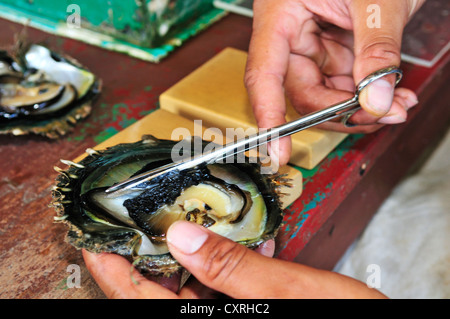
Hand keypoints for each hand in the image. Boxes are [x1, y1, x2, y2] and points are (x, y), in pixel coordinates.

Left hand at [83, 221, 386, 297]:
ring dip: (188, 249)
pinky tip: (230, 236)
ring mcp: (231, 312)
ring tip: (180, 214)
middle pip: (160, 288)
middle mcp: (214, 317)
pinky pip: (220, 283)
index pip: (139, 300)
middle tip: (137, 212)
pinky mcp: (248, 305)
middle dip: (148, 249)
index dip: (111, 269)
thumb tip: (182, 235)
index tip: (95, 238)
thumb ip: (233, 268)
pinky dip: (221, 258)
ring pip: (191, 282)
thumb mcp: (291, 294)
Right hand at [245, 0, 424, 165]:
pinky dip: (370, 94)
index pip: (264, 76)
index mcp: (280, 15)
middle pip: (302, 92)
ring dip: (362, 107)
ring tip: (399, 104)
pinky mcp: (334, 48)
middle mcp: (291, 34)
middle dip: (341, 111)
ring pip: (326, 93)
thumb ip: (376, 50)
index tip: (277, 153)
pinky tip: (394, 94)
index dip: (268, 117)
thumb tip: (376, 101)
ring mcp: (314, 43)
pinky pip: (345, 82)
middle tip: (381, 115)